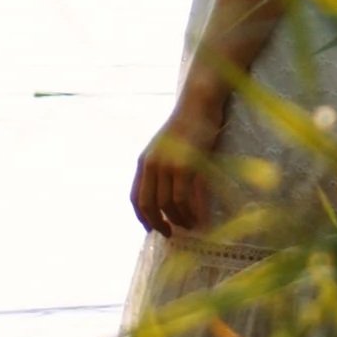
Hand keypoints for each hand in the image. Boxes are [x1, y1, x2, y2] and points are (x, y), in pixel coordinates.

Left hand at [130, 94, 225, 236]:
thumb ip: (158, 168)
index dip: (143, 218)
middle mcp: (153, 164)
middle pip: (151, 205)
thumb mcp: (163, 147)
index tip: (152, 229)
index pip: (136, 198)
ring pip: (170, 205)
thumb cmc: (185, 124)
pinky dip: (194, 212)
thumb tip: (162, 198)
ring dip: (181, 219)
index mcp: (144, 161)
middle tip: (172, 233)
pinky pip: (187, 198)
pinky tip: (201, 218)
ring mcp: (170, 165)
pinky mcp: (188, 164)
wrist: (198, 103)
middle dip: (160, 224)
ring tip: (191, 224)